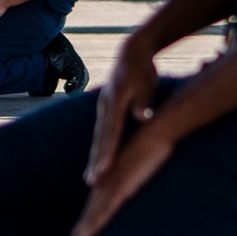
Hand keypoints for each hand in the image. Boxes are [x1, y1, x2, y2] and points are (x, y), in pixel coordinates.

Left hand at [58, 125, 174, 235]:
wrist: (156, 129)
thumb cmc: (149, 146)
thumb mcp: (136, 167)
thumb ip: (129, 180)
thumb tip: (127, 190)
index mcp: (107, 183)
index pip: (91, 210)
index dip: (81, 228)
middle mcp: (105, 185)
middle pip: (87, 217)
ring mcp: (112, 186)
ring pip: (93, 217)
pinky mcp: (123, 186)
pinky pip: (107, 209)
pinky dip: (95, 223)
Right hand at [84, 40, 158, 184]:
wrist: (131, 52)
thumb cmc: (142, 70)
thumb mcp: (147, 83)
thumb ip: (144, 102)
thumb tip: (142, 118)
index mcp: (116, 102)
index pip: (111, 132)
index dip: (107, 152)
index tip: (104, 170)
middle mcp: (105, 107)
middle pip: (100, 139)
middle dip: (96, 162)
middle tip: (92, 183)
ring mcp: (103, 109)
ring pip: (97, 138)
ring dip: (93, 159)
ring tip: (90, 180)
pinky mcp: (105, 110)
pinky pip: (100, 134)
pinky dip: (97, 150)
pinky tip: (95, 163)